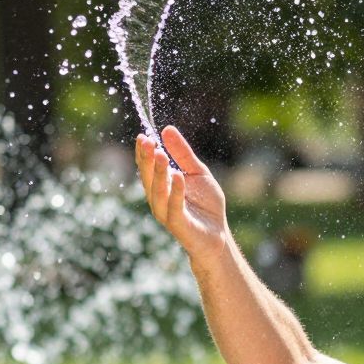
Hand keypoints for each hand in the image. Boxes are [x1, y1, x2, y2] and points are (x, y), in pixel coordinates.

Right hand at [136, 125, 229, 259]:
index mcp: (161, 185)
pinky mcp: (178, 224)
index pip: (147, 166)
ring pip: (158, 191)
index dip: (144, 152)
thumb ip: (183, 153)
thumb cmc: (206, 205)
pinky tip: (178, 176)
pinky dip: (176, 192)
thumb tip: (167, 129)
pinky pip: (174, 207)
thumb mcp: (197, 172)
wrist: (219, 234)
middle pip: (148, 177)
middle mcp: (159, 198)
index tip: (144, 136)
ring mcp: (166, 212)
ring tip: (161, 155)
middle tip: (148, 141)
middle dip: (147, 159)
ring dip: (158, 173)